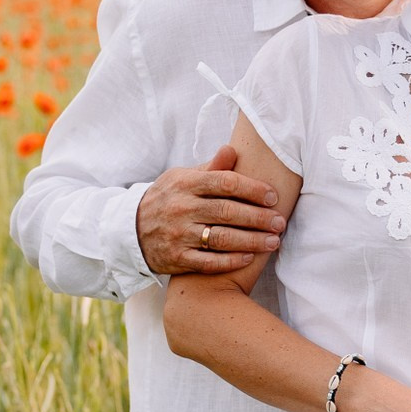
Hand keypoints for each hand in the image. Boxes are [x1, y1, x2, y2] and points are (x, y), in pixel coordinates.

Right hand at [137, 145, 287, 275]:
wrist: (130, 230)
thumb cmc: (167, 199)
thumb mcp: (182, 178)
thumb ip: (210, 168)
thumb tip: (233, 149)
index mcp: (186, 184)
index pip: (225, 182)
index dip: (253, 189)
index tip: (273, 197)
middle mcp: (181, 208)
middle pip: (227, 211)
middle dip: (258, 218)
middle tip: (280, 222)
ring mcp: (178, 235)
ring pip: (221, 238)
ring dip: (251, 241)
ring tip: (273, 242)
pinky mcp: (176, 258)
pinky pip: (208, 262)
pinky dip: (230, 261)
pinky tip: (249, 258)